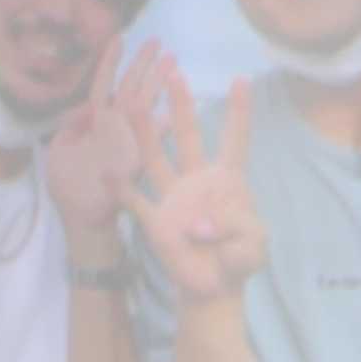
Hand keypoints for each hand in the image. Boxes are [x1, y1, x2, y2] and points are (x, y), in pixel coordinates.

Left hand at [42, 42, 152, 245]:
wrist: (82, 218)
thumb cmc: (68, 188)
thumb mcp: (58, 151)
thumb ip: (70, 126)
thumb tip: (84, 107)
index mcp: (94, 121)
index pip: (103, 84)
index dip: (110, 61)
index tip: (119, 37)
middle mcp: (113, 126)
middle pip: (130, 86)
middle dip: (143, 63)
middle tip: (158, 41)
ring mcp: (128, 140)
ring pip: (144, 102)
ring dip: (158, 82)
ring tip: (173, 60)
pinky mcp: (137, 158)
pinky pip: (151, 134)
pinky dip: (160, 120)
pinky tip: (172, 107)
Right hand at [121, 54, 268, 306]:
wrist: (213, 288)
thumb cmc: (238, 260)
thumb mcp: (253, 247)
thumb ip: (236, 230)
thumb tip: (198, 225)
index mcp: (227, 180)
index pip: (235, 140)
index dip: (239, 112)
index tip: (241, 80)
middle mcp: (197, 179)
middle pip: (189, 136)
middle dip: (182, 106)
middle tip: (174, 73)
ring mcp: (173, 197)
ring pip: (156, 158)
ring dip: (145, 133)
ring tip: (131, 105)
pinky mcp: (156, 220)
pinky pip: (135, 200)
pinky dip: (122, 188)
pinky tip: (107, 172)